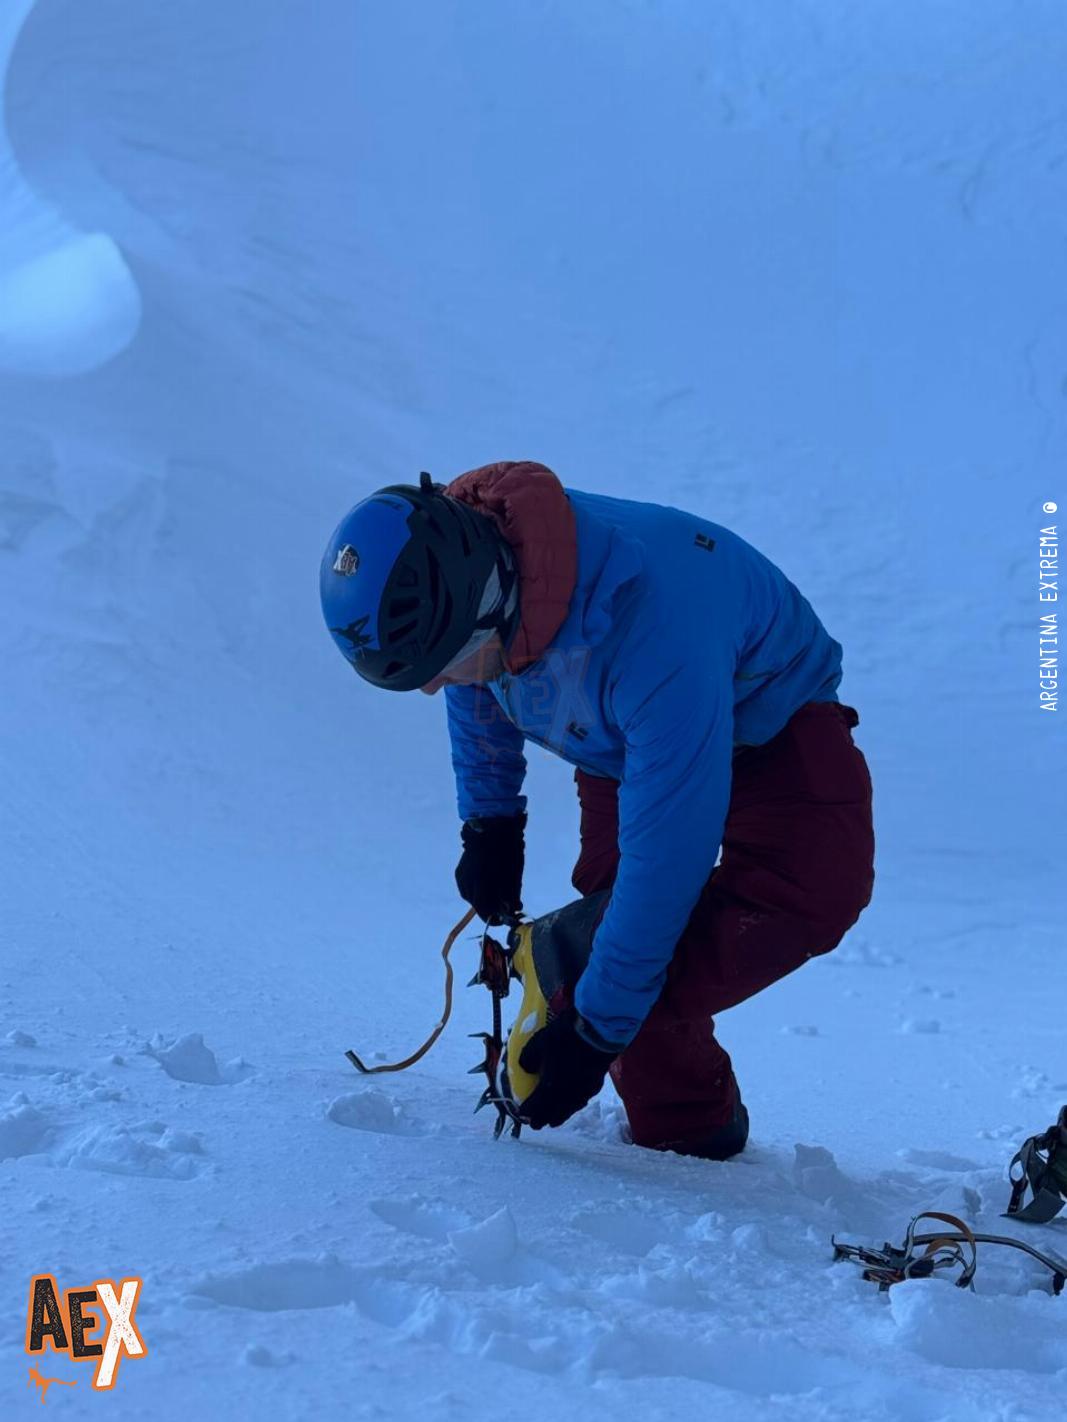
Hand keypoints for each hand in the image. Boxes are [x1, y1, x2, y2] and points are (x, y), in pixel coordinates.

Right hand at [455, 812, 525, 924]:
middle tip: (504, 903)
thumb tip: (513, 909)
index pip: (484, 911)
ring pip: (471, 898)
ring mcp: (461, 878)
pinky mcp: (459, 873)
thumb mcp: (514, 875)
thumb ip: (512, 895)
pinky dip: (476, 889)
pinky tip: (485, 883)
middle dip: (491, 907)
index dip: (495, 918)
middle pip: (478, 905)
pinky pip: (467, 888)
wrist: (490, 828)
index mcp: (483, 883)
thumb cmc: (507, 851)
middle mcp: (468, 882)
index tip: (504, 918)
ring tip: (494, 891)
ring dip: (482, 898)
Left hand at [517, 1008, 615, 1128]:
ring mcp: (581, 1093)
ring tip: (553, 1122)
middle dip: (542, 1120)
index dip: (527, 1112)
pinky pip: (580, 1102)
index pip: (535, 1106)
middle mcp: (565, 1096)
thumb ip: (527, 1059)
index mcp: (549, 1087)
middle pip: (551, 1114)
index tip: (522, 1114)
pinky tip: (573, 1105)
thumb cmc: (563, 1038)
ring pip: (568, 1111)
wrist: (596, 1034)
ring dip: (559, 1117)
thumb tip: (526, 1068)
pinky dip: (573, 1106)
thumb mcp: (537, 1043)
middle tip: (535, 1124)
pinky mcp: (594, 1087)